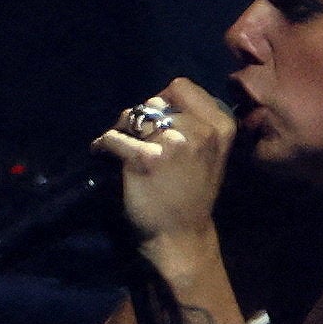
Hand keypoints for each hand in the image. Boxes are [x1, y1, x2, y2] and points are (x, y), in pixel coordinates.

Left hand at [95, 78, 236, 250]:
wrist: (181, 236)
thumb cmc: (194, 195)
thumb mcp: (211, 154)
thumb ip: (196, 123)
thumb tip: (160, 100)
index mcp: (221, 126)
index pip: (182, 87)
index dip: (163, 98)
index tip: (155, 118)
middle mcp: (200, 130)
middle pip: (155, 101)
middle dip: (141, 116)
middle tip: (134, 135)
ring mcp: (173, 143)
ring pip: (134, 115)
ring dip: (122, 128)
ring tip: (120, 143)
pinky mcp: (145, 158)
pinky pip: (114, 137)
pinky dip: (103, 144)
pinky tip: (102, 152)